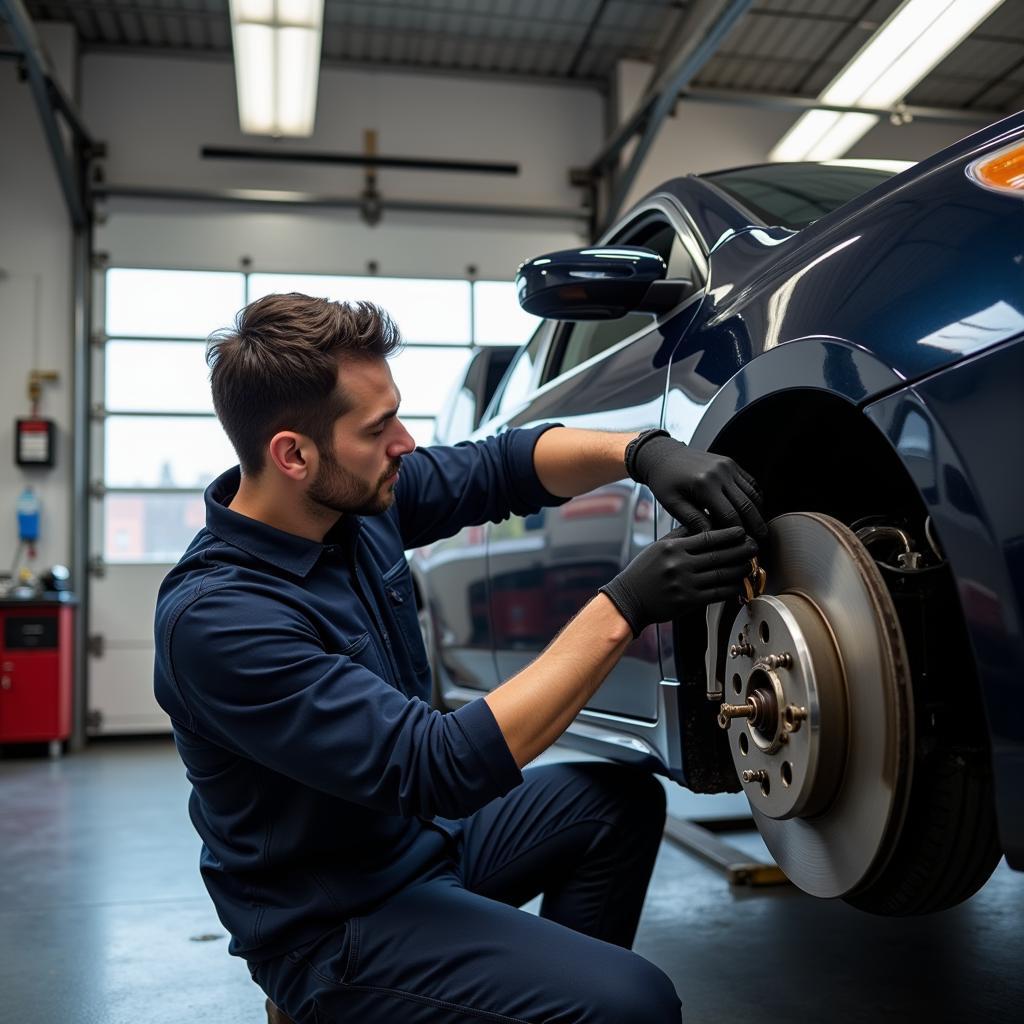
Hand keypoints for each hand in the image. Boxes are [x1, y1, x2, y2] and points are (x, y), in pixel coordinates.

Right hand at [599, 526, 758, 637]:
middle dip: (741, 550)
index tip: (742, 532)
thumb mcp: (659, 547)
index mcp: (673, 548)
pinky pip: (717, 593)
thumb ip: (682, 536)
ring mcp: (685, 584)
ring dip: (739, 569)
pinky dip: (731, 588)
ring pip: (721, 574)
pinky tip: (738, 584)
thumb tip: (705, 522)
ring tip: (749, 564)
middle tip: (754, 546)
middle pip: (719, 555)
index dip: (729, 534)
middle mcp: (680, 565)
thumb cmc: (644, 572)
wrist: (629, 599)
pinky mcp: (688, 602)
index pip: (708, 537)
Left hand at [629, 435, 766, 540]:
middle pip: (746, 505)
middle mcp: (720, 473)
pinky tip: (754, 511)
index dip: (737, 534)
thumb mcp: (672, 503)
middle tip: (760, 543)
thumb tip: (711, 537)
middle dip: (755, 526)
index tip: (741, 546)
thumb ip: (692, 520)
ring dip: (758, 513)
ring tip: (759, 530)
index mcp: (704, 485)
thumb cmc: (665, 481)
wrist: (664, 455)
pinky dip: (755, 497)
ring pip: (752, 494)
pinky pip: (750, 482)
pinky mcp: (730, 463)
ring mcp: (728, 466)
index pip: (729, 516)